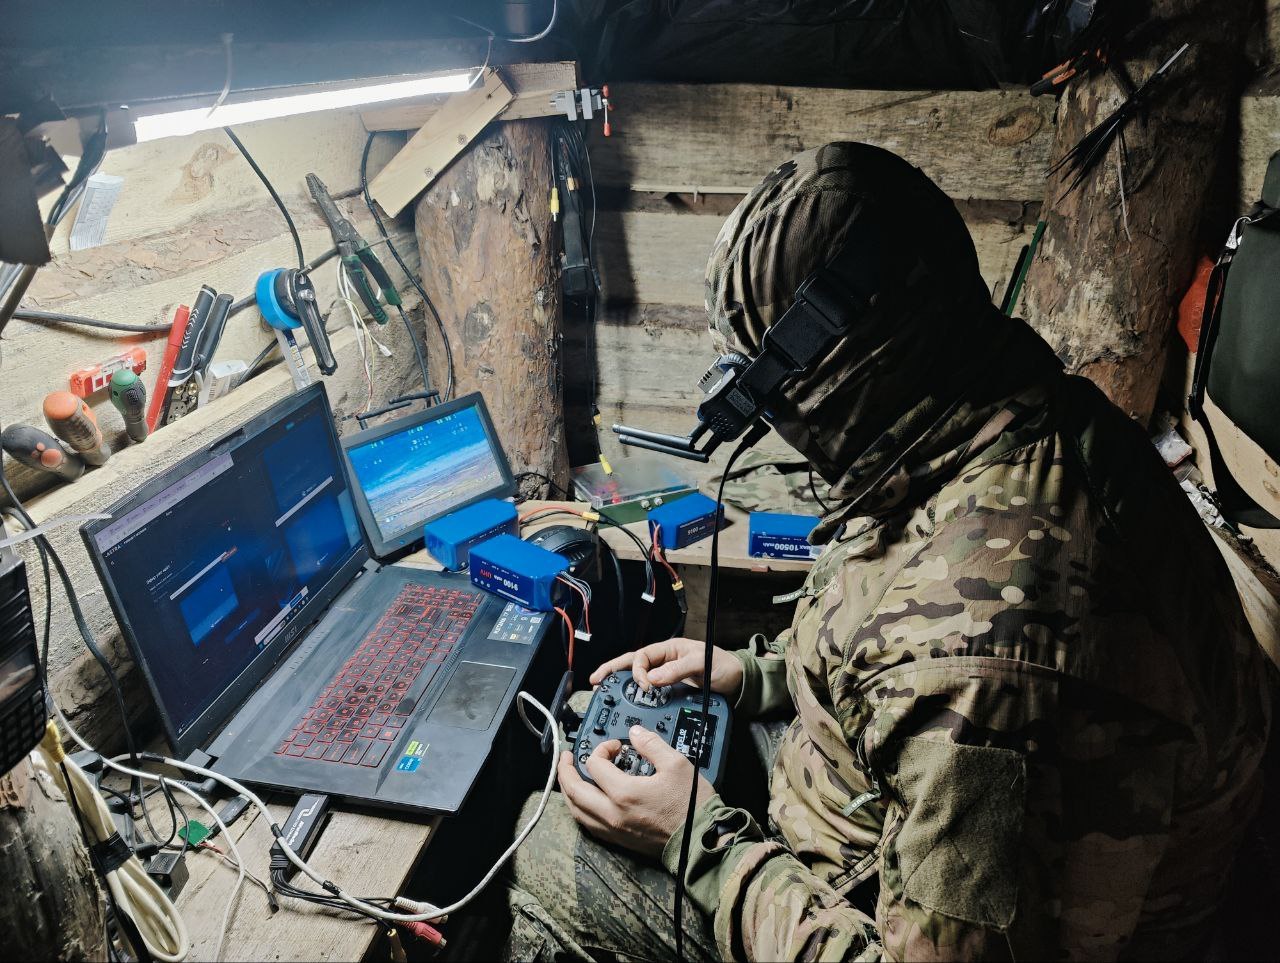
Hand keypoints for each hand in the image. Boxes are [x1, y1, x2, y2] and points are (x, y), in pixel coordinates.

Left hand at [557, 725, 715, 857]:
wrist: (701, 841)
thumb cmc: (692, 806)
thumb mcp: (676, 765)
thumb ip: (651, 745)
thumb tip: (635, 733)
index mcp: (624, 793)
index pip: (595, 765)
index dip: (602, 749)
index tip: (616, 746)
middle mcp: (612, 814)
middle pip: (574, 791)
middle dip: (565, 770)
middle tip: (566, 757)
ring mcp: (614, 830)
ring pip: (577, 811)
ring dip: (569, 791)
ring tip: (570, 778)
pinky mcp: (619, 840)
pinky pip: (588, 825)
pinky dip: (580, 810)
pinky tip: (584, 802)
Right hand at [589, 638, 743, 696]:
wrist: (738, 682)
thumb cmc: (723, 666)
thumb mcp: (702, 664)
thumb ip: (678, 670)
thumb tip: (653, 678)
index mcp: (669, 649)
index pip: (643, 656)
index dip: (639, 671)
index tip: (645, 687)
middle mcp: (664, 660)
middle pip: (631, 663)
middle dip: (611, 670)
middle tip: (595, 680)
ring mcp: (665, 674)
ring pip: (635, 676)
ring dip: (617, 681)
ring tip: (601, 688)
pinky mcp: (669, 688)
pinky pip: (646, 688)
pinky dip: (632, 693)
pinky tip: (623, 700)